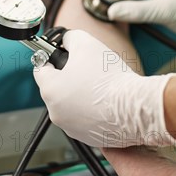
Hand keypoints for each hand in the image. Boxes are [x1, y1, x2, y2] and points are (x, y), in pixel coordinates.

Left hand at [34, 29, 175, 148]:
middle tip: (88, 67)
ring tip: (100, 84)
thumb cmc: (110, 77)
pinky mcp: (88, 137)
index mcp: (50, 90)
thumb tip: (66, 40)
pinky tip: (107, 100)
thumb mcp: (86, 42)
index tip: (63, 53)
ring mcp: (71, 128)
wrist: (135, 107)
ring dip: (80, 93)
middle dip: (68, 75)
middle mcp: (56, 113)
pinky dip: (92, 109)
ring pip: (70, 103)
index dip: (51, 56)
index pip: (40, 68)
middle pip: (56, 87)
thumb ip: (69, 37)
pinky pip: (85, 118)